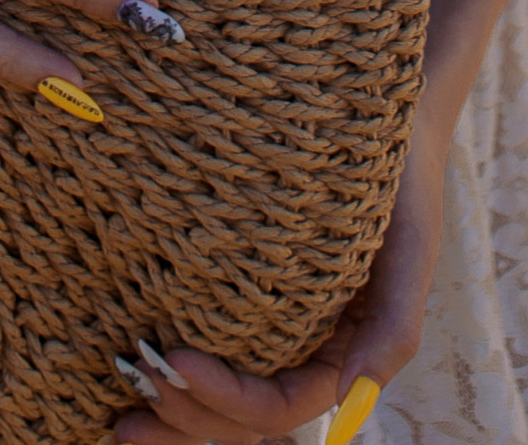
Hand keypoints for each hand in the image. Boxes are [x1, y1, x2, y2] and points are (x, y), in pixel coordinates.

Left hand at [110, 132, 447, 444]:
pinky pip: (201, 340)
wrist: (380, 114)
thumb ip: (392, 328)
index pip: (276, 408)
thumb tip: (352, 402)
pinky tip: (119, 362)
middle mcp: (297, 350)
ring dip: (169, 411)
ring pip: (213, 396)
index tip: (173, 360)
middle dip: (186, 415)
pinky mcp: (235, 284)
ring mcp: (264, 324)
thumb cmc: (400, 178)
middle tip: (133, 391)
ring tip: (117, 408)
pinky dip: (168, 369)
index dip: (224, 401)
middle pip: (237, 418)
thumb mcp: (409, 247)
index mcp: (336, 356)